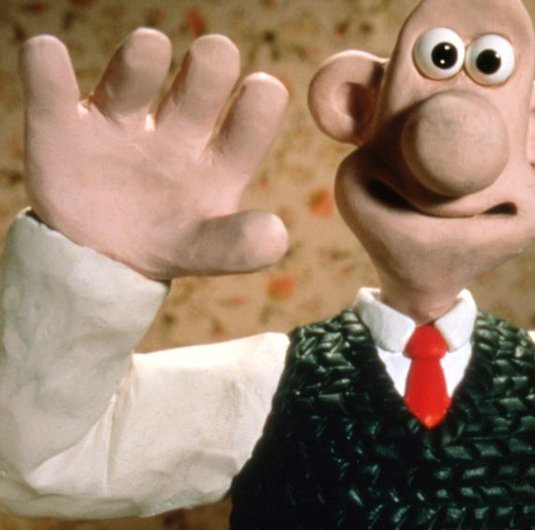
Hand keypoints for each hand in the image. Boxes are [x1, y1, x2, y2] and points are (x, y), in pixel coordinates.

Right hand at [19, 28, 288, 279]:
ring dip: (142, 58)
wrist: (97, 263)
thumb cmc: (168, 246)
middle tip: (213, 55)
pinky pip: (52, 88)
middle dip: (210, 65)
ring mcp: (121, 122)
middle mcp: (177, 127)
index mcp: (220, 156)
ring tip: (150, 47)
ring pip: (134, 74)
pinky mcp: (64, 126)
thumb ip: (240, 247)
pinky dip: (47, 68)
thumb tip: (275, 235)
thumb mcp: (206, 253)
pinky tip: (48, 56)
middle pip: (201, 80)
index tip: (261, 91)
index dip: (261, 101)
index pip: (253, 116)